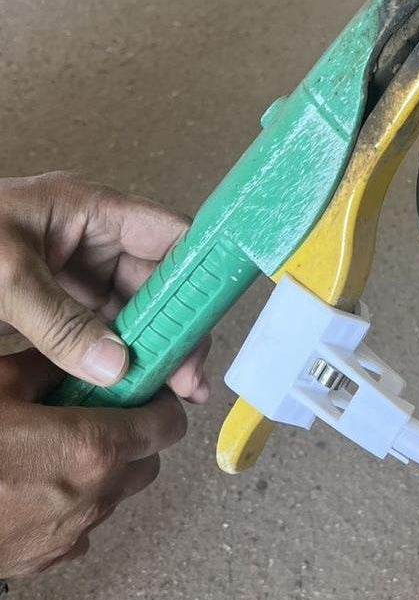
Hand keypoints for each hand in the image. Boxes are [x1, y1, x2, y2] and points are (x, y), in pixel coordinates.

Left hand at [0, 172, 209, 401]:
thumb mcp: (3, 278)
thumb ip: (59, 323)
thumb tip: (116, 368)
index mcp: (89, 210)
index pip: (169, 233)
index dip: (200, 268)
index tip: (215, 313)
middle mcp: (92, 237)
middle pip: (157, 280)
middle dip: (177, 326)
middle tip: (189, 375)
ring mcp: (75, 268)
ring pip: (133, 308)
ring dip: (153, 346)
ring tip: (171, 388)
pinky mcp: (58, 298)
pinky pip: (102, 327)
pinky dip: (118, 355)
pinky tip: (130, 384)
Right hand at [0, 349, 186, 576]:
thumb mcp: (0, 384)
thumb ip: (55, 365)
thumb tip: (86, 354)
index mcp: (91, 449)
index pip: (167, 425)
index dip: (163, 402)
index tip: (149, 390)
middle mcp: (92, 497)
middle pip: (148, 462)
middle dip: (135, 435)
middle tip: (101, 412)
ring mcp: (68, 535)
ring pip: (117, 494)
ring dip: (106, 468)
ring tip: (60, 445)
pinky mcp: (43, 560)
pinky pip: (83, 525)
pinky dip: (76, 502)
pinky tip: (38, 481)